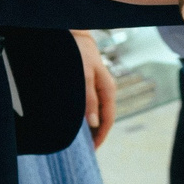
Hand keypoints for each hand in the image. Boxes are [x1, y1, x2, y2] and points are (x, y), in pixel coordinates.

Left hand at [74, 30, 116, 146]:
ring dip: (90, 127)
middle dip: (95, 135)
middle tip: (83, 151)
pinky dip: (85, 116)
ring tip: (79, 141)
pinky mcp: (91, 84)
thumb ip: (88, 99)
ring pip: (97, 113)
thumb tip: (93, 124)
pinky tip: (76, 122)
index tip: (91, 151)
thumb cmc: (78, 53)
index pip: (108, 120)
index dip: (100, 137)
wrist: (74, 33)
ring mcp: (99, 87)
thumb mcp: (83, 76)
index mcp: (108, 90)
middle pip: (104, 119)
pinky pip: (91, 105)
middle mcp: (106, 90)